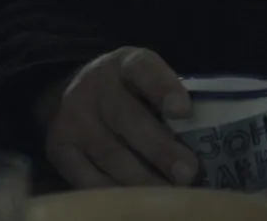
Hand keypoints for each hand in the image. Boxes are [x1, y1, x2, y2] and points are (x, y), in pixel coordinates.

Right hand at [45, 47, 199, 187]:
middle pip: (126, 117)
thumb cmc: (128, 93)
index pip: (142, 69)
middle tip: (188, 172)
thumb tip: (208, 140)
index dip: (163, 87)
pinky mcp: (58, 148)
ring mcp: (72, 118)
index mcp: (123, 64)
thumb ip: (170, 101)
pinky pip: (86, 177)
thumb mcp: (147, 81)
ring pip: (109, 153)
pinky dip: (115, 192)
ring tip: (171, 194)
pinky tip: (138, 202)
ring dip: (143, 179)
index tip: (183, 110)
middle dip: (159, 148)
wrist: (72, 95)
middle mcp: (93, 87)